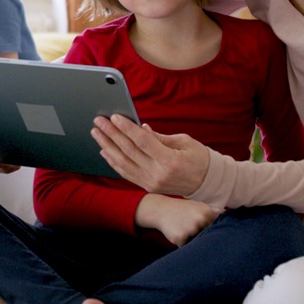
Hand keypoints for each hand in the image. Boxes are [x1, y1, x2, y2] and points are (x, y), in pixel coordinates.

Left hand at [93, 116, 209, 195]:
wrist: (207, 183)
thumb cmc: (198, 158)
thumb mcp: (183, 142)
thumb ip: (159, 137)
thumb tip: (140, 128)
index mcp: (170, 161)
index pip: (143, 142)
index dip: (127, 128)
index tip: (114, 117)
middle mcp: (158, 174)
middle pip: (129, 151)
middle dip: (111, 134)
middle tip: (99, 121)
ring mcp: (151, 183)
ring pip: (123, 163)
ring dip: (107, 146)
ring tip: (97, 133)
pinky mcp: (148, 187)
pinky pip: (126, 173)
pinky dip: (113, 162)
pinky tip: (105, 150)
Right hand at [134, 194, 216, 246]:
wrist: (161, 209)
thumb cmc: (183, 210)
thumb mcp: (199, 207)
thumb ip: (213, 215)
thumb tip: (231, 222)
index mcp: (207, 212)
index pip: (218, 229)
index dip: (216, 235)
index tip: (217, 239)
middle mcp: (200, 220)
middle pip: (208, 238)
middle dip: (204, 239)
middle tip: (194, 233)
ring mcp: (190, 229)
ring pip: (197, 244)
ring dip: (192, 241)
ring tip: (184, 229)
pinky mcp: (180, 238)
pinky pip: (185, 247)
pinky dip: (182, 243)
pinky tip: (177, 233)